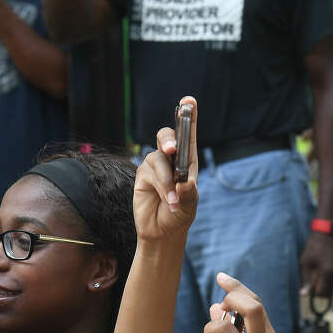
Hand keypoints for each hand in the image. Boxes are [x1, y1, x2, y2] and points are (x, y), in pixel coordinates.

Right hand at [134, 96, 199, 243]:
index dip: (188, 116)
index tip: (189, 101)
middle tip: (173, 149)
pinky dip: (162, 187)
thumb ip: (188, 195)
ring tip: (174, 199)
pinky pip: (150, 173)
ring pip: (158, 160)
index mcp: (187, 160)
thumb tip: (185, 184)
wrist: (162, 231)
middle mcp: (171, 159)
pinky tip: (169, 201)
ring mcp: (155, 166)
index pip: (188, 134)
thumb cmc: (180, 215)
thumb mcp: (189, 206)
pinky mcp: (142, 175)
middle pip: (167, 137)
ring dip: (167, 180)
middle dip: (169, 139)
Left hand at [299, 232, 332, 296]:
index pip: (321, 292)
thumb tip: (303, 295)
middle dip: (322, 288)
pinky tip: (328, 266)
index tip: (312, 284)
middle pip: (330, 292)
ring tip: (322, 269)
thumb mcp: (305, 263)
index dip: (315, 291)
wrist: (326, 235)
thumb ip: (306, 280)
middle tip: (317, 277)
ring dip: (327, 282)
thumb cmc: (313, 248)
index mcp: (326, 272)